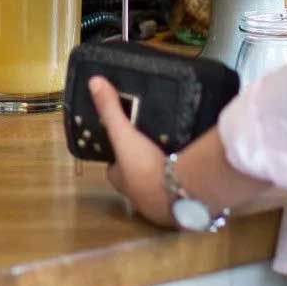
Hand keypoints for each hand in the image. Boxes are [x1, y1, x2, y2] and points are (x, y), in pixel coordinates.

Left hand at [90, 75, 176, 227]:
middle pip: (137, 176)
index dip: (117, 153)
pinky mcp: (183, 204)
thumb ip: (111, 110)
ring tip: (174, 149)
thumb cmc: (144, 167)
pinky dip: (185, 178)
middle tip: (153, 142)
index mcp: (122, 180)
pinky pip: (182, 188)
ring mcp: (161, 203)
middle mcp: (139, 196)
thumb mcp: (124, 135)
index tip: (125, 138)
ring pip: (160, 184)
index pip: (114, 166)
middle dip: (143, 162)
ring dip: (165, 171)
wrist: (179, 193)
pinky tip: (193, 164)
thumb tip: (94, 82)